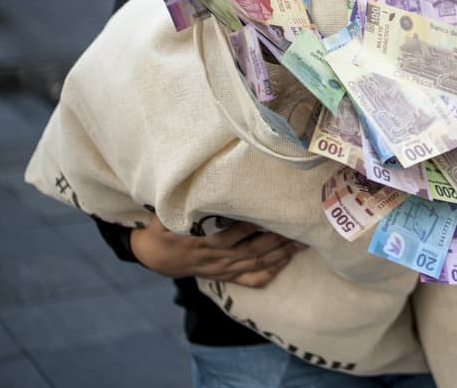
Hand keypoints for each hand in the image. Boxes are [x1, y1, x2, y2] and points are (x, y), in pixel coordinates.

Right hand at [130, 217, 305, 287]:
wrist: (156, 257)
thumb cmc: (164, 228)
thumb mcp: (166, 213)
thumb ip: (182, 200)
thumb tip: (196, 178)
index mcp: (200, 240)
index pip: (229, 236)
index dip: (250, 227)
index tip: (269, 214)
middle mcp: (215, 257)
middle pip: (250, 251)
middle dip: (276, 240)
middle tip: (297, 227)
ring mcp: (222, 269)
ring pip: (255, 264)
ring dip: (279, 254)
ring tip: (301, 241)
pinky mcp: (225, 276)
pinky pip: (250, 278)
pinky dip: (269, 272)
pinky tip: (285, 262)